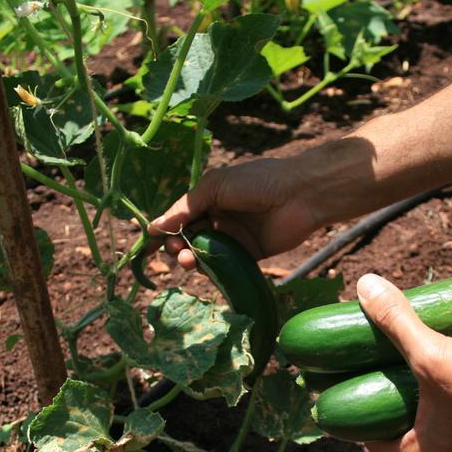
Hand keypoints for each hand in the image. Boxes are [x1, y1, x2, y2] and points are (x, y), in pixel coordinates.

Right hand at [148, 157, 324, 268]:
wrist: (300, 194)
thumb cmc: (257, 181)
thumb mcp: (215, 186)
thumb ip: (185, 207)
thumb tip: (154, 226)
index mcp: (209, 197)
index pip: (179, 216)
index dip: (164, 230)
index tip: (150, 243)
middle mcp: (219, 218)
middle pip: (189, 238)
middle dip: (177, 246)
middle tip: (177, 251)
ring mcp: (234, 237)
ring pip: (204, 254)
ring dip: (191, 259)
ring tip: (188, 261)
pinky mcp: (249, 255)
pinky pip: (224, 266)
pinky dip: (211, 270)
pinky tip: (204, 269)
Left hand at [355, 273, 451, 451]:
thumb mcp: (435, 355)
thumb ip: (398, 323)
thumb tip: (363, 287)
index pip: (372, 440)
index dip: (350, 415)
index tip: (333, 386)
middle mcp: (450, 448)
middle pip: (403, 417)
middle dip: (386, 386)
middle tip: (364, 354)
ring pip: (437, 402)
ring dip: (422, 373)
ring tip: (403, 338)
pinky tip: (447, 336)